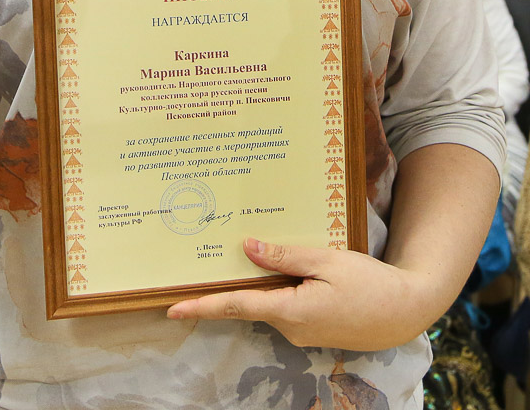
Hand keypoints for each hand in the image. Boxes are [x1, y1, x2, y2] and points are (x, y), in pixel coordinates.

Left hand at [167, 238, 434, 350]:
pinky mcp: (312, 327)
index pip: (236, 307)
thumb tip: (246, 248)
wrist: (407, 310)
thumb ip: (285, 256)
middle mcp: (290, 328)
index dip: (202, 306)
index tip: (172, 308)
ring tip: (245, 254)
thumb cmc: (369, 283)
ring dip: (256, 284)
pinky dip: (277, 288)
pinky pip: (284, 305)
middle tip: (192, 273)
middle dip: (223, 289)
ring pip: (268, 302)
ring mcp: (302, 331)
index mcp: (291, 311)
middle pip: (248, 304)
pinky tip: (281, 269)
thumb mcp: (326, 260)